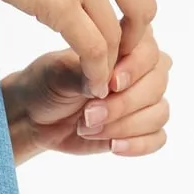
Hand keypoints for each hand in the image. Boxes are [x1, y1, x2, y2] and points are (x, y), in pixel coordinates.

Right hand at [0, 0, 156, 95]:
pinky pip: (93, 47)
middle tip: (116, 55)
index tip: (118, 24)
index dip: (133, 5)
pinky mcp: (61, 3)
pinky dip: (97, 71)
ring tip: (102, 78)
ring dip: (113, 61)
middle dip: (132, 36)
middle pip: (142, 5)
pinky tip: (91, 84)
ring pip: (118, 32)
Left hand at [3, 25, 171, 157]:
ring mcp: (144, 101)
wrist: (34, 115)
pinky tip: (113, 146)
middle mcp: (143, 72)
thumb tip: (107, 84)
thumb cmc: (47, 85)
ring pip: (159, 113)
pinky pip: (158, 138)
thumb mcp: (59, 73)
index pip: (150, 52)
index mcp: (127, 46)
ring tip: (88, 129)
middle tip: (88, 114)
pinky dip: (137, 144)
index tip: (111, 83)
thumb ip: (86, 73)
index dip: (134, 69)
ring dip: (124, 126)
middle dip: (122, 104)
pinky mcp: (140, 129)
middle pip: (157, 86)